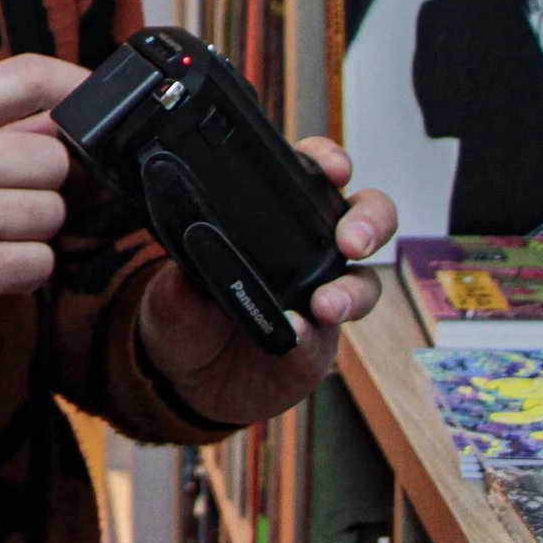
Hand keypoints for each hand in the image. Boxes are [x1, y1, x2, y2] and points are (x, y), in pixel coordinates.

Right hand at [0, 55, 91, 327]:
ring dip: (31, 229)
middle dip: (39, 182)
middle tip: (3, 195)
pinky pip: (40, 263)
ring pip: (52, 214)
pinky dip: (22, 268)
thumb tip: (64, 117)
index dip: (73, 84)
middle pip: (55, 160)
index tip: (92, 97)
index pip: (26, 77)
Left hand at [135, 137, 397, 425]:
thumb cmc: (185, 317)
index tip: (332, 168)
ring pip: (365, 279)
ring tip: (326, 304)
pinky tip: (298, 333)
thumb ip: (185, 272)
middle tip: (352, 240)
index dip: (328, 161)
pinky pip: (332, 333)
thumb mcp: (171, 289)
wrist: (187, 381)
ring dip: (353, 290)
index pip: (308, 174)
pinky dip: (317, 332)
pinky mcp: (321, 339)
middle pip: (364, 217)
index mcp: (271, 217)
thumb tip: (192, 250)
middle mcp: (306, 249)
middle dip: (370, 220)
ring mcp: (320, 294)